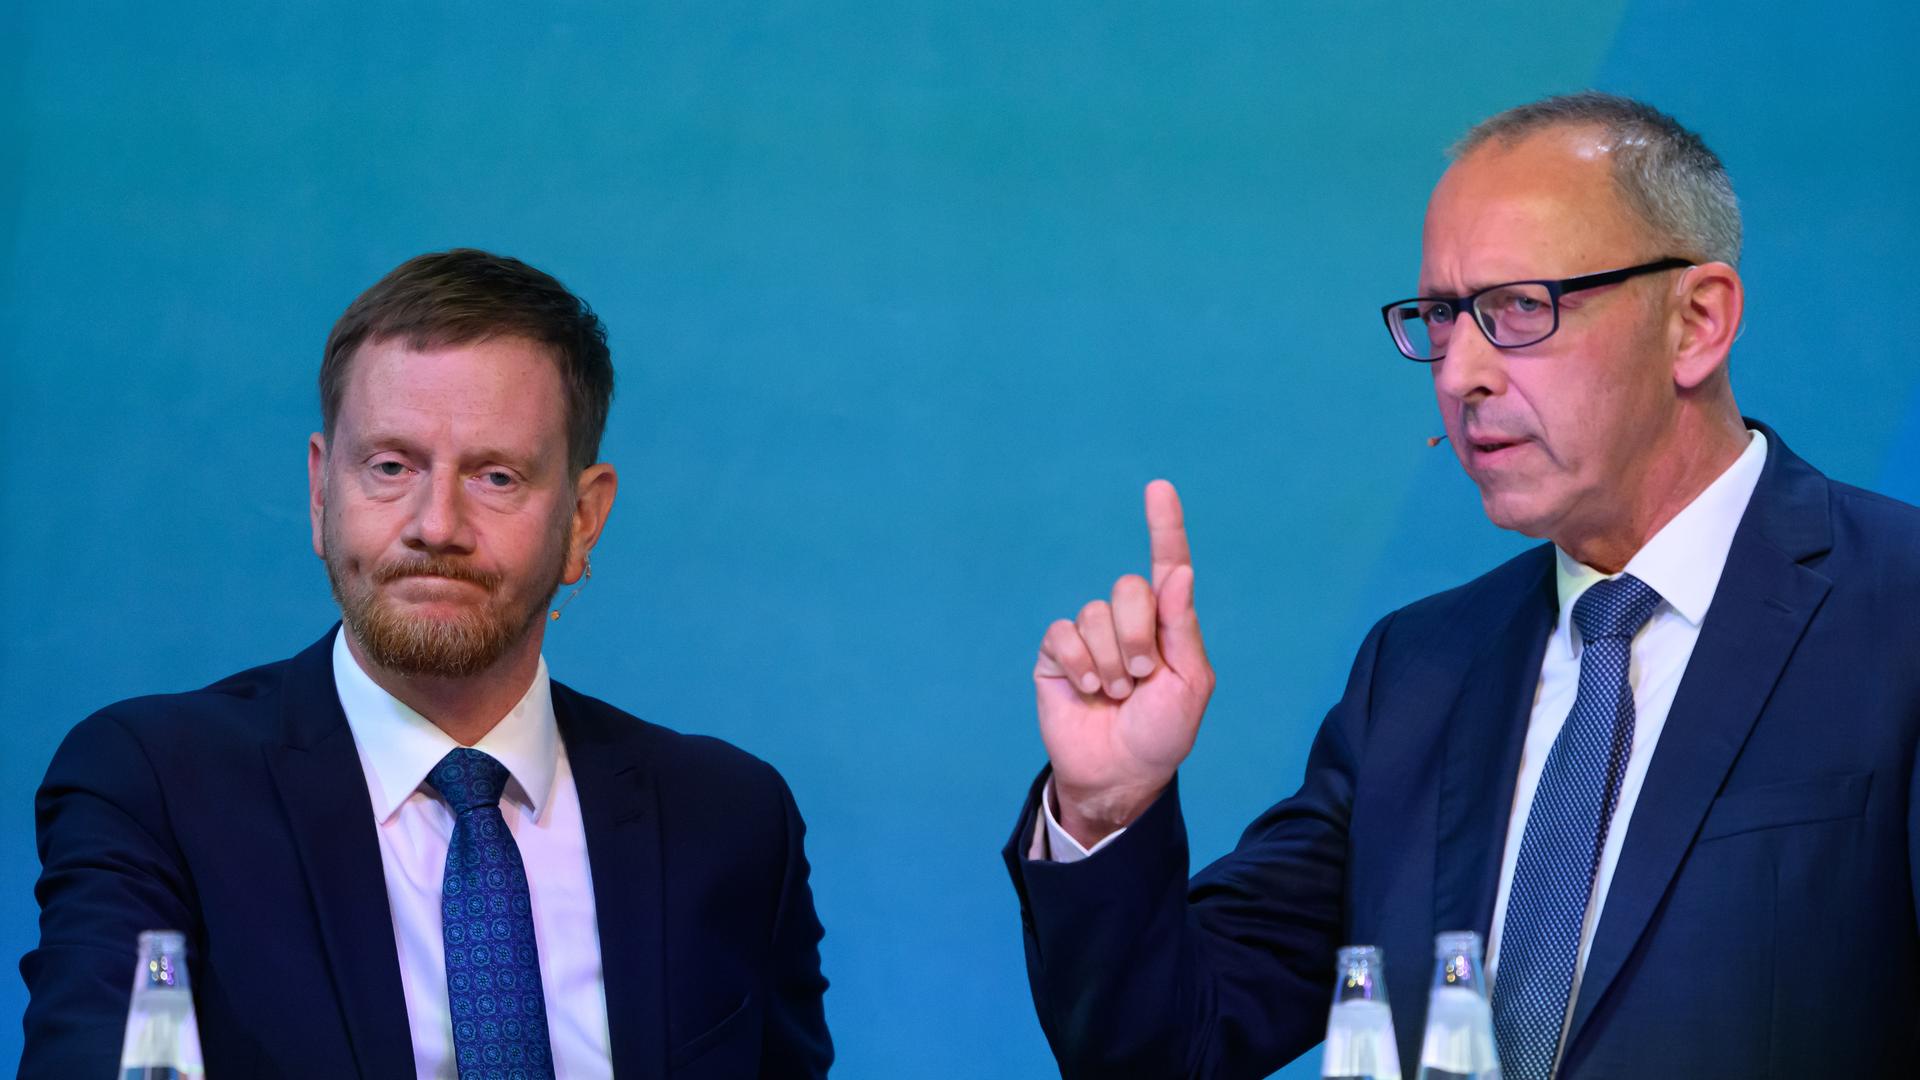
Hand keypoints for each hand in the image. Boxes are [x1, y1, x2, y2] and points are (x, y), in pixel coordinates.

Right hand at [1035, 479, 1213, 847]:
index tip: (1159, 488)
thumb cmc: (1163, 733)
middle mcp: (1128, 622)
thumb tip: (1179, 572)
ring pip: (1094, 615)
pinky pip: (1063, 634)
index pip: (1166, 566)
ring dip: (1109, 663)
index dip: (1164, 526)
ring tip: (1113, 694)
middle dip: (1137, 637)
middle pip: (1129, 589)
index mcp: (1167, 624)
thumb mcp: (1189, 684)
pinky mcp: (1058, 654)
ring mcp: (1090, 637)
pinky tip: (1086, 691)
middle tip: (1140, 678)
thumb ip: (1181, 627)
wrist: (1120, 774)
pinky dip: (1080, 665)